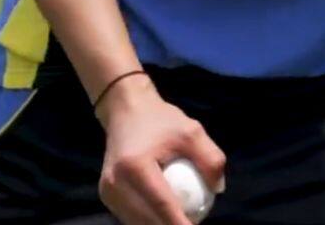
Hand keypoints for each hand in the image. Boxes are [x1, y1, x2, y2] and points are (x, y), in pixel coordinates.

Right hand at [95, 75, 226, 224]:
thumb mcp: (192, 132)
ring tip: (182, 222)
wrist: (126, 111)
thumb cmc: (161, 120)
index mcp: (135, 166)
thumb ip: (210, 159)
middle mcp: (115, 182)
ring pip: (137, 222)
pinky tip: (167, 218)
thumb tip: (218, 189)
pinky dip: (148, 220)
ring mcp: (107, 191)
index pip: (162, 204)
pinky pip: (130, 216)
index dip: (179, 222)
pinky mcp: (106, 195)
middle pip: (147, 219)